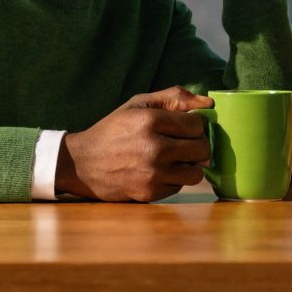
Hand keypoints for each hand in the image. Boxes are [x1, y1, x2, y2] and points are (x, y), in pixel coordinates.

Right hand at [56, 86, 213, 201]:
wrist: (82, 164)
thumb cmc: (113, 130)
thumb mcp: (138, 104)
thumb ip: (174, 98)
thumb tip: (209, 104)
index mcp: (151, 121)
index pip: (197, 125)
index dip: (195, 126)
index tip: (184, 128)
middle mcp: (154, 148)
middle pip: (202, 149)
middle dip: (196, 146)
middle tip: (182, 144)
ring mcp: (153, 173)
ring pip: (197, 172)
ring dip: (189, 166)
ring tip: (174, 159)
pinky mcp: (151, 192)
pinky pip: (180, 187)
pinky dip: (175, 179)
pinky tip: (160, 171)